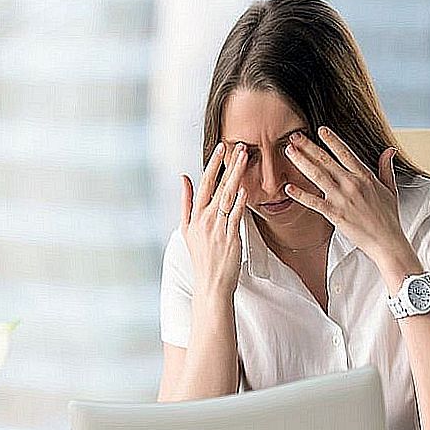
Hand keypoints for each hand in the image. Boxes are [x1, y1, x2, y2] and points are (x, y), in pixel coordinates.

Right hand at [180, 142, 248, 295]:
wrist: (211, 283)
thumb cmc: (202, 256)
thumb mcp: (186, 229)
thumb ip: (186, 202)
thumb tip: (184, 177)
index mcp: (194, 216)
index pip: (204, 184)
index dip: (213, 164)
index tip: (221, 147)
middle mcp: (205, 220)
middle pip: (217, 186)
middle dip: (228, 165)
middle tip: (239, 146)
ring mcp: (217, 229)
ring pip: (228, 197)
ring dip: (237, 176)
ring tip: (246, 159)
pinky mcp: (230, 239)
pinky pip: (235, 217)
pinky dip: (240, 202)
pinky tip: (245, 189)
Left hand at [283, 127, 414, 266]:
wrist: (387, 241)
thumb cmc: (388, 217)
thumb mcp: (390, 189)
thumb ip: (386, 168)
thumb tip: (390, 150)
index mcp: (365, 176)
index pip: (345, 153)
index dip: (332, 140)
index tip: (320, 130)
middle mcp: (352, 184)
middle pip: (326, 160)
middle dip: (308, 147)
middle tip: (294, 136)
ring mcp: (342, 198)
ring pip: (317, 175)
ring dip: (301, 162)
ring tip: (289, 152)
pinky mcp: (335, 214)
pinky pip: (314, 202)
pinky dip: (301, 195)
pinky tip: (289, 188)